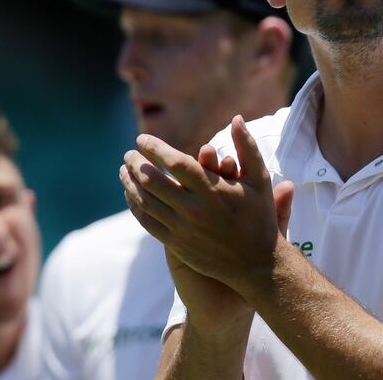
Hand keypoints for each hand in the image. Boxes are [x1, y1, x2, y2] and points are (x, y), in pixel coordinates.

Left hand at [121, 115, 294, 294]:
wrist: (257, 265)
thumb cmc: (259, 217)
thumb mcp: (259, 179)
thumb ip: (246, 147)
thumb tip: (236, 117)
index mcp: (213, 189)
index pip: (174, 162)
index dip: (154, 148)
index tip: (141, 139)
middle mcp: (194, 209)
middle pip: (152, 180)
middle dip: (135, 163)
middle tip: (128, 154)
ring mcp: (183, 228)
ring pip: (145, 201)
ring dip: (129, 183)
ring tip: (123, 170)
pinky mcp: (176, 244)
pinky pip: (147, 221)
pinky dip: (135, 205)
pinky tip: (130, 194)